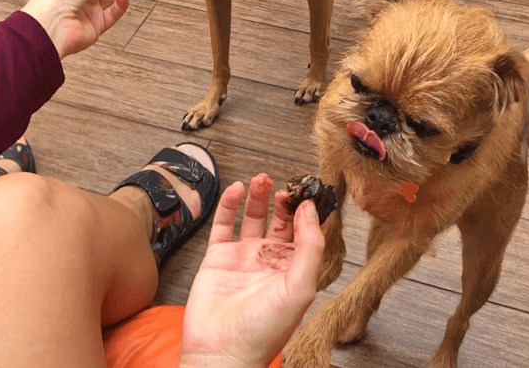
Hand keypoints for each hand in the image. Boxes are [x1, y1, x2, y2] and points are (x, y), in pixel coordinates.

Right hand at [179, 175, 324, 367]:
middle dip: (284, 200)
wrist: (222, 352)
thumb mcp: (299, 288)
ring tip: (263, 178)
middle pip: (280, 221)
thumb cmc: (263, 331)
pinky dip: (229, 204)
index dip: (307, 211)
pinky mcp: (217, 257)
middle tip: (286, 184)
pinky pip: (224, 224)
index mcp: (294, 270)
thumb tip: (310, 211)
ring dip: (259, 196)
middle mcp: (270, 261)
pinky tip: (236, 189)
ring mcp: (243, 258)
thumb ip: (309, 247)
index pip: (305, 232)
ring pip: (253, 217)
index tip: (309, 190)